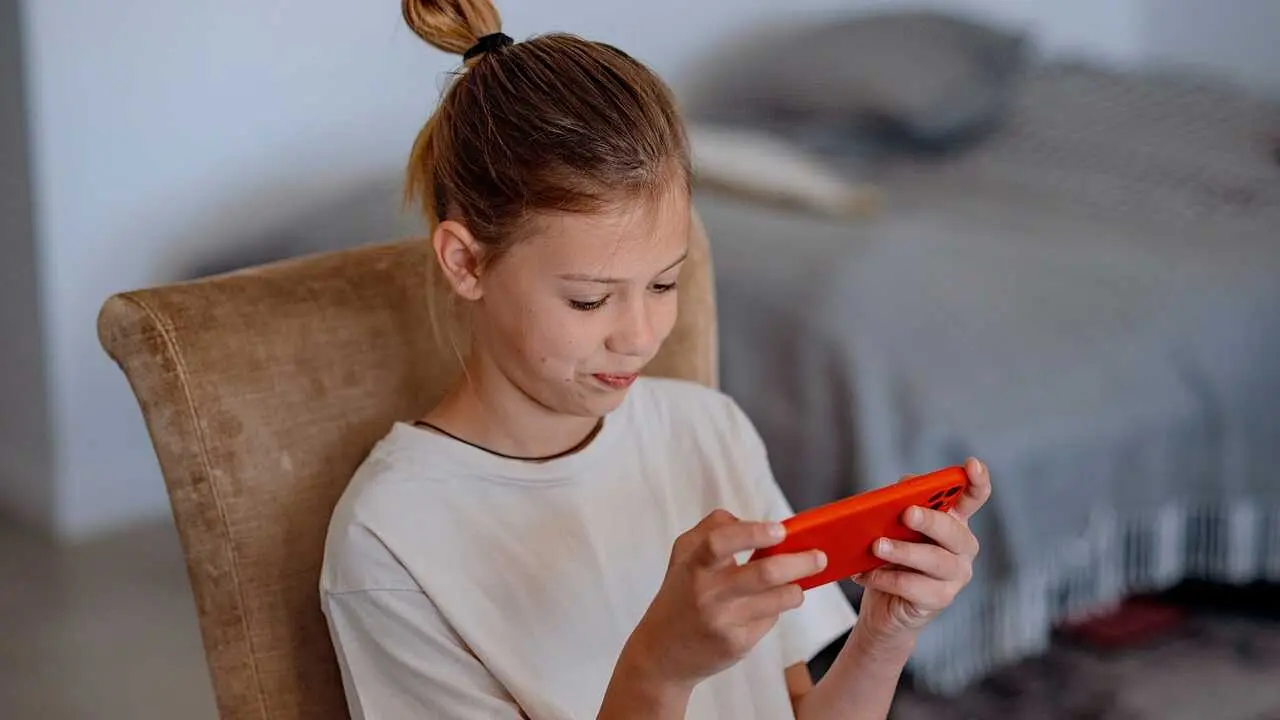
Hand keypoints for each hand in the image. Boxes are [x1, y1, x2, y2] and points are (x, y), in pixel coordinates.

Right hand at [625, 509, 826, 688]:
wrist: (662, 653)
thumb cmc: (679, 595)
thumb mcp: (683, 555)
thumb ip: (712, 529)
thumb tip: (754, 522)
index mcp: (694, 565)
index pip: (721, 542)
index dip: (753, 533)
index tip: (780, 530)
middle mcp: (707, 594)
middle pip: (764, 574)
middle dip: (800, 562)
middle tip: (819, 557)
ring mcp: (722, 622)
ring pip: (778, 600)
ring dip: (796, 589)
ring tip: (798, 584)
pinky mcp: (736, 645)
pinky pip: (769, 620)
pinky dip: (776, 610)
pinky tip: (768, 607)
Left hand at [852, 457, 991, 640]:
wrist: (883, 605)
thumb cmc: (890, 559)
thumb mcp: (892, 526)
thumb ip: (899, 503)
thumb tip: (900, 489)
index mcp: (953, 520)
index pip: (974, 497)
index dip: (977, 480)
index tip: (972, 465)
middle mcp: (962, 547)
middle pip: (953, 530)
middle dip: (930, 520)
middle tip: (907, 513)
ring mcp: (956, 575)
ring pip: (935, 560)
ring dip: (904, 551)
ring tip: (877, 546)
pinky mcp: (941, 599)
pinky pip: (915, 587)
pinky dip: (886, 578)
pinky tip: (865, 574)